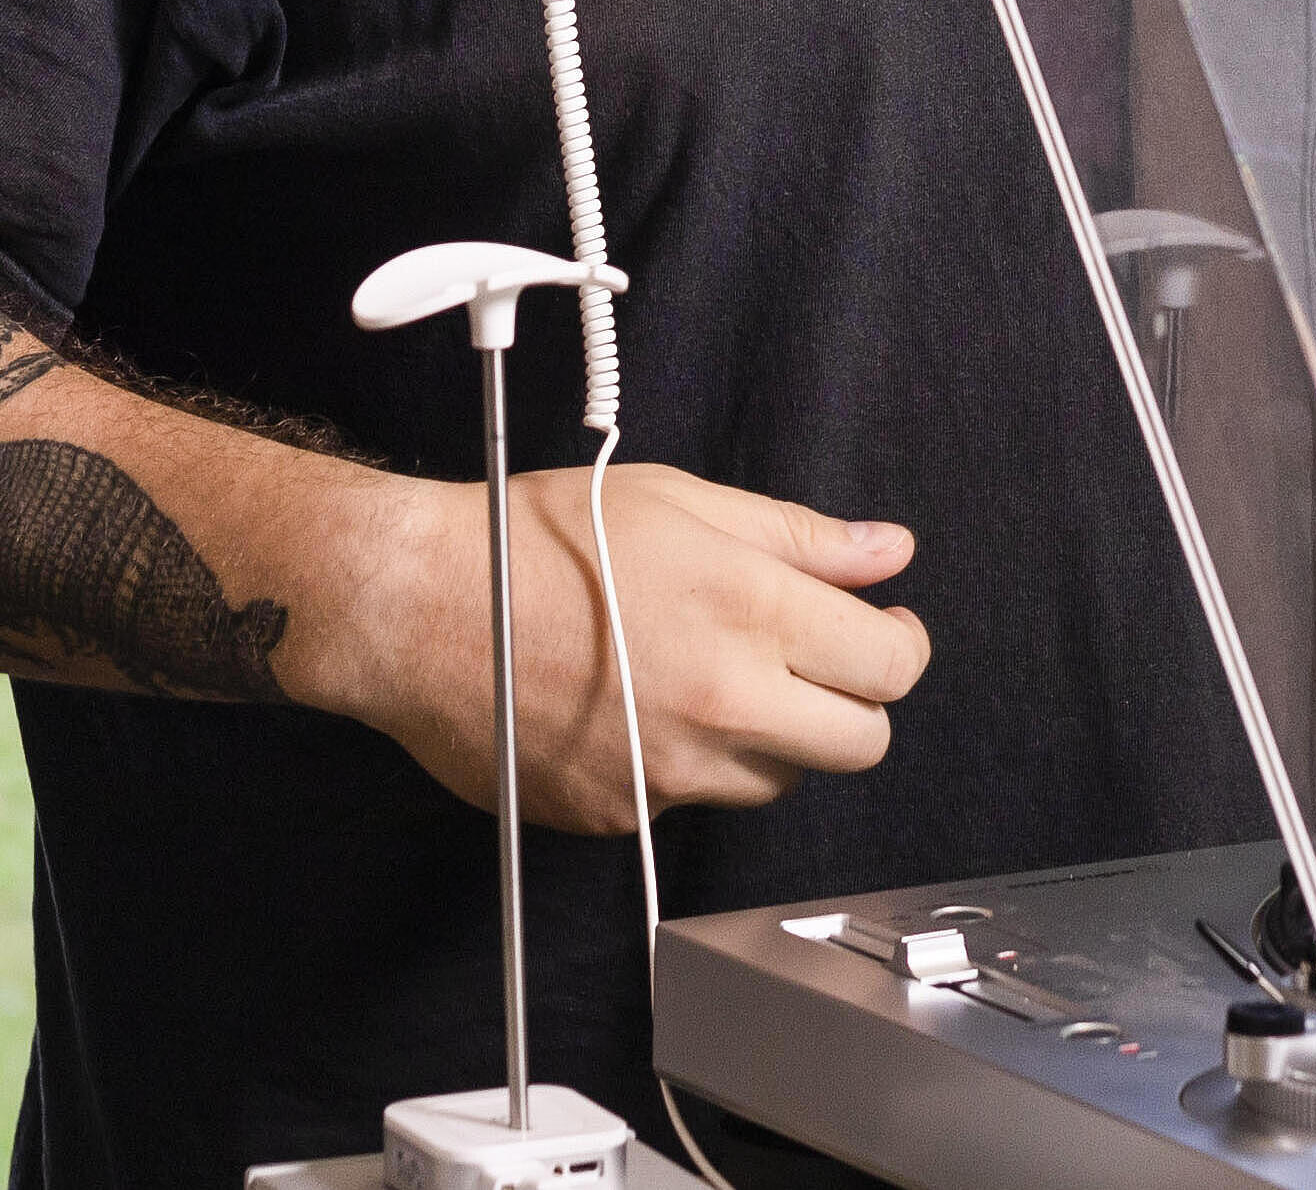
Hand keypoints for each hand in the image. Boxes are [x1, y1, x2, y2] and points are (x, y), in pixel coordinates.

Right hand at [279, 463, 928, 832]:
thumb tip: (886, 553)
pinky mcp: (623, 816)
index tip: (879, 627)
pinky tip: (637, 709)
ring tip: (707, 676)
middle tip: (813, 662)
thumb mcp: (680, 499)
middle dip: (853, 703)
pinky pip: (693, 801)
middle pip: (861, 744)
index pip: (892, 665)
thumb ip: (799, 537)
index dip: (897, 643)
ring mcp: (673, 772)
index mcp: (752, 612)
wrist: (418, 607)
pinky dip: (687, 764)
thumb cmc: (539, 539)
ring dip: (771, 738)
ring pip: (778, 780)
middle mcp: (725, 703)